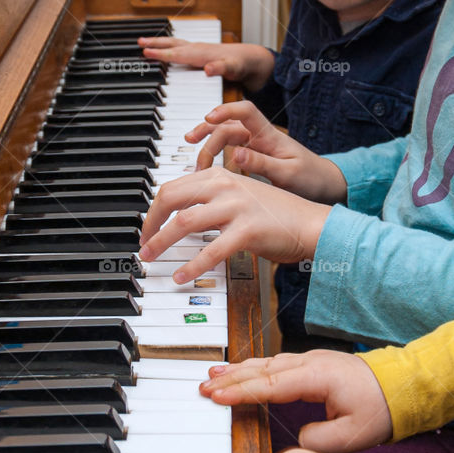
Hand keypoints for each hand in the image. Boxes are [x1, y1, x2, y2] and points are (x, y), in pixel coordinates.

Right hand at [136, 37, 274, 89]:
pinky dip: (168, 48)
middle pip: (172, 45)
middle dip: (156, 44)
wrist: (248, 60)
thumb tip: (208, 68)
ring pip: (174, 45)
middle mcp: (197, 49)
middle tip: (139, 44)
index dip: (162, 53)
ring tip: (143, 43)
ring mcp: (197, 50)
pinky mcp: (198, 54)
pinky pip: (179, 49)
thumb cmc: (240, 65)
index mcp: (201, 54)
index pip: (177, 53)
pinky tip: (162, 50)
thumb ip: (221, 68)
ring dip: (159, 43)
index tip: (147, 52)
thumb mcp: (233, 69)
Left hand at [139, 169, 330, 282]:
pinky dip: (192, 266)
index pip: (173, 187)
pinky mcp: (247, 231)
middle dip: (150, 223)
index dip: (154, 210)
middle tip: (143, 244)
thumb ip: (212, 203)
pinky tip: (181, 276)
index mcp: (219, 176)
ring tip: (151, 258)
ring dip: (161, 242)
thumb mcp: (238, 199)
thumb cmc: (277, 217)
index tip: (148, 229)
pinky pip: (211, 250)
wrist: (310, 223)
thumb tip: (183, 219)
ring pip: (184, 222)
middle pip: (171, 198)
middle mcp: (224, 186)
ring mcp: (235, 207)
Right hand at [185, 101, 347, 201]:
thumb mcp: (288, 174)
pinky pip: (230, 152)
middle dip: (207, 136)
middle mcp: (260, 137)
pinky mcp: (253, 158)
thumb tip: (235, 154)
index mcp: (270, 136)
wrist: (324, 185)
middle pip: (228, 126)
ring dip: (207, 140)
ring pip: (225, 137)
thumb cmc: (310, 178)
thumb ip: (262, 164)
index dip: (226, 110)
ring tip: (190, 146)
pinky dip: (216, 156)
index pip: (246, 112)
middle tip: (196, 157)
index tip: (209, 118)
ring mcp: (256, 147)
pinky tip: (205, 167)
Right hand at [200, 351, 392, 452]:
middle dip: (231, 378)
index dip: (242, 391)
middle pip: (263, 369)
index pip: (272, 383)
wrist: (402, 388)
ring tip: (212, 378)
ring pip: (266, 363)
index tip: (218, 396)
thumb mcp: (353, 436)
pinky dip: (253, 369)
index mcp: (320, 377)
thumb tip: (298, 436)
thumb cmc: (381, 410)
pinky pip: (275, 365)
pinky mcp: (312, 366)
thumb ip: (319, 439)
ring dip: (238, 371)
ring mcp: (311, 361)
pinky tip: (238, 373)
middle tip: (204, 387)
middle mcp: (312, 363)